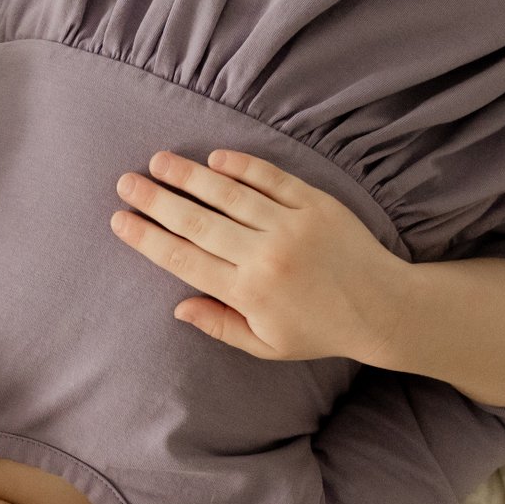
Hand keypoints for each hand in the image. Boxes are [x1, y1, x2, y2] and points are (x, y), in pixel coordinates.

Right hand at [110, 149, 405, 366]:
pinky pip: (271, 178)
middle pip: (197, 221)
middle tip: (126, 182)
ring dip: (189, 176)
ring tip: (160, 161)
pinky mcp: (315, 203)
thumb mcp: (266, 345)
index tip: (120, 221)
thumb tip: (178, 307)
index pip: (184, 259)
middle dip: (156, 200)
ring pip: (229, 194)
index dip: (148, 238)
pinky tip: (214, 158)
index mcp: (248, 291)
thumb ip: (220, 325)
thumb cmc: (320, 331)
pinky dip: (242, 166)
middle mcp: (264, 254)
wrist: (384, 307)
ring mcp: (291, 224)